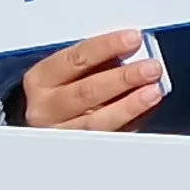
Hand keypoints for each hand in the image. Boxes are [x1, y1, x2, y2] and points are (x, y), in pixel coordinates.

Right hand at [20, 32, 166, 131]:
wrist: (37, 125)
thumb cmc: (56, 91)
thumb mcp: (63, 71)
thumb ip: (93, 61)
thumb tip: (132, 50)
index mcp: (41, 79)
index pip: (75, 59)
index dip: (106, 47)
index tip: (133, 39)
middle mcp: (47, 108)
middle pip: (86, 92)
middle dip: (122, 78)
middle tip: (150, 68)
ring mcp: (61, 133)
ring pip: (96, 122)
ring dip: (128, 106)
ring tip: (152, 92)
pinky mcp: (77, 150)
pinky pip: (106, 138)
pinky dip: (128, 125)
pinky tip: (145, 113)